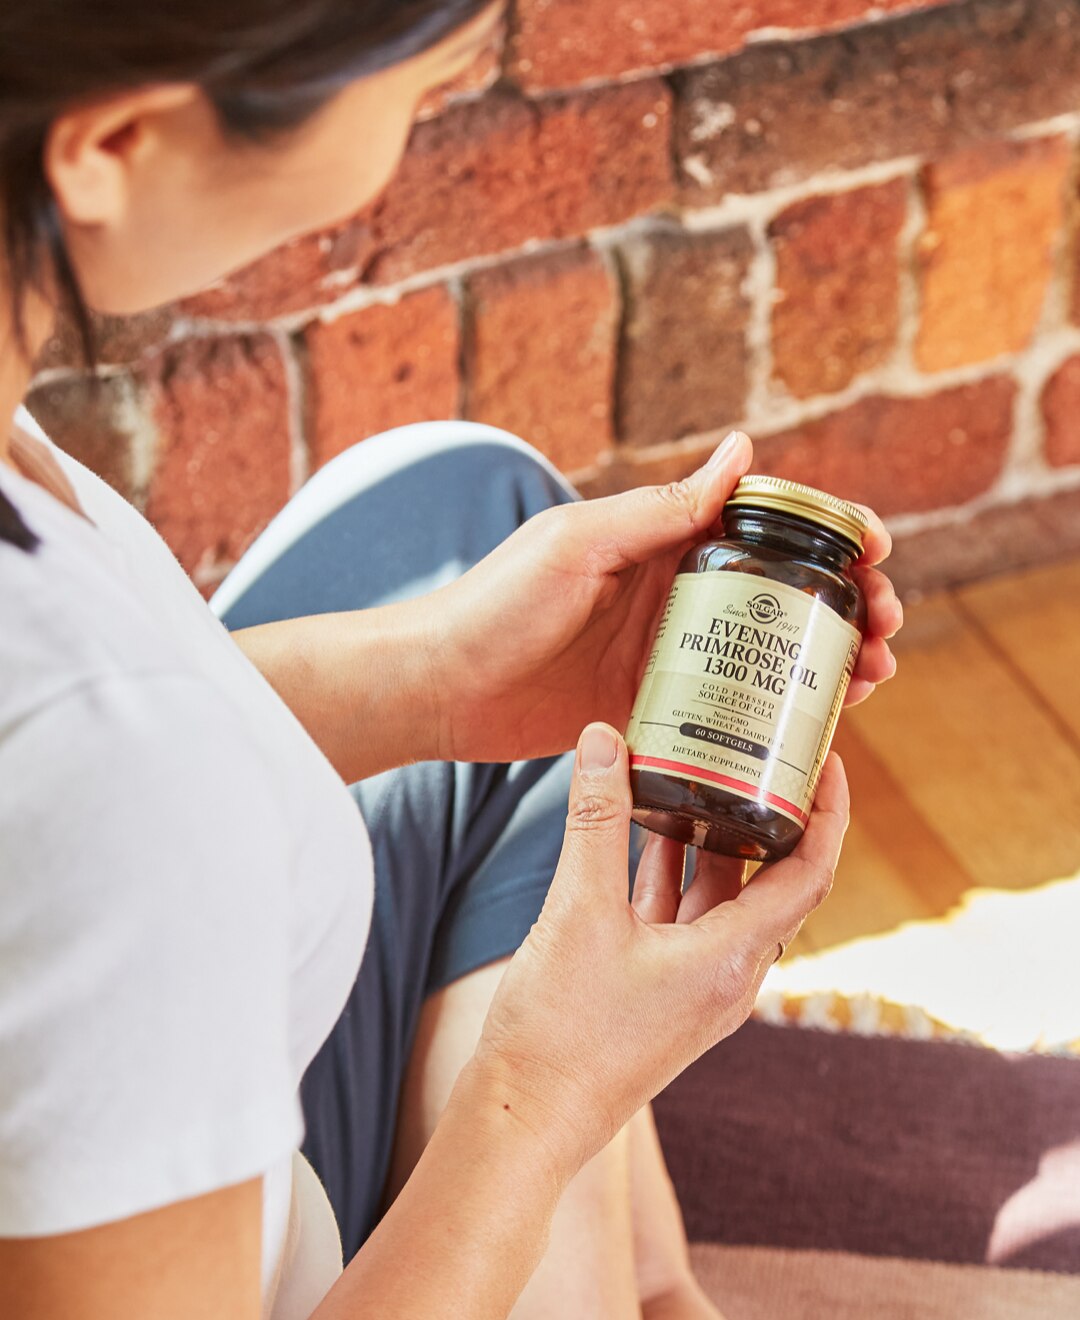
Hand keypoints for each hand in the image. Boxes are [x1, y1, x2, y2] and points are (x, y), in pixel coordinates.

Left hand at [430, 431, 900, 764]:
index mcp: (659, 540)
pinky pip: (729, 706)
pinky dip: (777, 711)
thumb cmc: (494, 604)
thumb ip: (660, 509)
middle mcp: (672, 594)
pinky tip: (818, 724)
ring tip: (874, 677)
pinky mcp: (651, 707)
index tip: (875, 548)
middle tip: (886, 629)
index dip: (827, 532)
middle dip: (845, 604)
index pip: (762, 524)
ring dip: (827, 659)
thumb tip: (743, 449)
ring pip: (767, 652)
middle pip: (781, 592)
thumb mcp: (579, 545)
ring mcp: (665, 654)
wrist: (438, 687)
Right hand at [465, 723, 848, 1177]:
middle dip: (768, 815)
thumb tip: (605, 739)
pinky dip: (670, 872)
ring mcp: (694, 989)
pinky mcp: (660, 994)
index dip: (828, 812)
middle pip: (771, 881)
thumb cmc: (559, 1032)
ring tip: (696, 775)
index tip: (827, 760)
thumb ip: (593, 819)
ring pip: (719, 898)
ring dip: (711, 840)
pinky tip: (641, 831)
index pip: (811, 873)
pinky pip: (681, 919)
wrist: (523, 1118)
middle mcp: (727, 977)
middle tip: (760, 755)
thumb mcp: (577, 910)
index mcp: (731, 960)